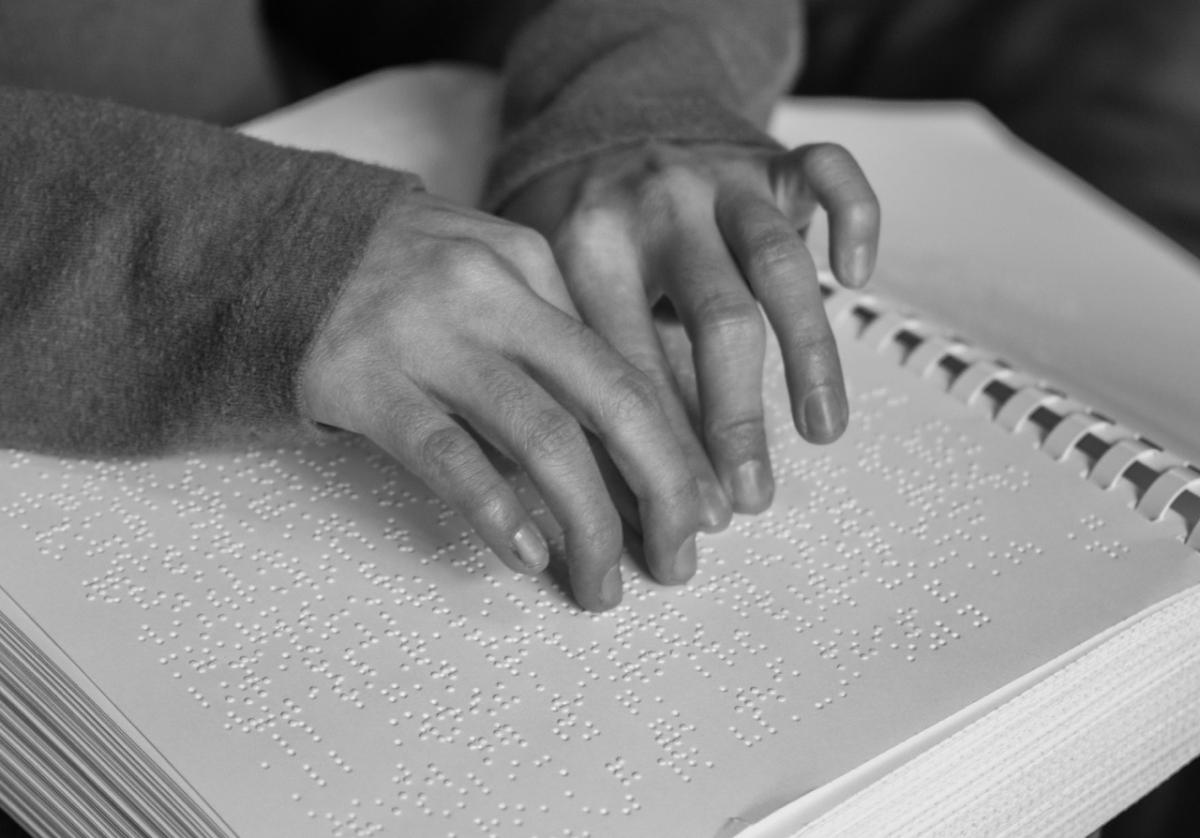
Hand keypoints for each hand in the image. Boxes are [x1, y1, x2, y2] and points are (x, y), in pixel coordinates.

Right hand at [299, 192, 700, 610]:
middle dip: (663, 487)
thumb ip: (549, 334)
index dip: (676, 448)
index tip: (700, 509)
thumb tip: (628, 440)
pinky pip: (446, 455)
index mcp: (531, 262)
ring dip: (587, 522)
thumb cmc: (393, 278)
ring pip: (541, 436)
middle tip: (679, 556)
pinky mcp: (364, 378)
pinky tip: (526, 553)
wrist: (266, 247)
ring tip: (600, 582)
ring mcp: (427, 333)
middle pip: (612, 397)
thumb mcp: (484, 273)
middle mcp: (491, 291)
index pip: (627, 366)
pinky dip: (496, 510)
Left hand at [502, 142, 879, 528]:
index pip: (634, 365)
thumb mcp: (561, 298)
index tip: (691, 519)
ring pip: (780, 264)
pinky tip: (856, 277)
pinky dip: (856, 220)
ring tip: (822, 431)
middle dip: (736, 420)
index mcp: (586, 249)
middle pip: (716, 321)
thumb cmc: (578, 237)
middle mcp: (656, 208)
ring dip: (810, 355)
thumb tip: (640, 508)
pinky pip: (829, 173)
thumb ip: (597, 379)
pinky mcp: (769, 158)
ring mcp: (718, 177)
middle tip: (751, 497)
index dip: (667, 450)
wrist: (595, 129)